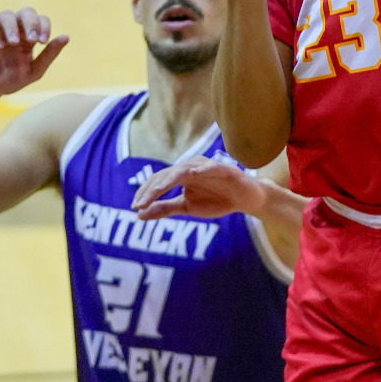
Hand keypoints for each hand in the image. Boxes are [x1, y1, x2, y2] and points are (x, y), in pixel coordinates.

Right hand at [0, 8, 67, 104]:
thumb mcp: (33, 71)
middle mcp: (14, 29)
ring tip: (13, 43)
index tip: (42, 41)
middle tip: (32, 38)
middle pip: (26, 12)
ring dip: (12, 26)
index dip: (44, 26)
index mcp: (28, 36)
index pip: (41, 20)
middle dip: (31, 22)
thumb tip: (67, 37)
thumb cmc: (8, 81)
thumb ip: (49, 55)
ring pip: (6, 14)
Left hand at [132, 155, 267, 220]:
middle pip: (167, 175)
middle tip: (140, 203)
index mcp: (182, 176)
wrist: (245, 200)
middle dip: (152, 189)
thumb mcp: (187, 207)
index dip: (146, 192)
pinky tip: (193, 173)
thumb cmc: (216, 200)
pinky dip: (203, 168)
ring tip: (156, 190)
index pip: (159, 181)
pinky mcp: (226, 170)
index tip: (135, 206)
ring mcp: (208, 167)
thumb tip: (139, 214)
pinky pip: (212, 167)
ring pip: (184, 169)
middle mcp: (192, 168)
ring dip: (169, 179)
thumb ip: (165, 208)